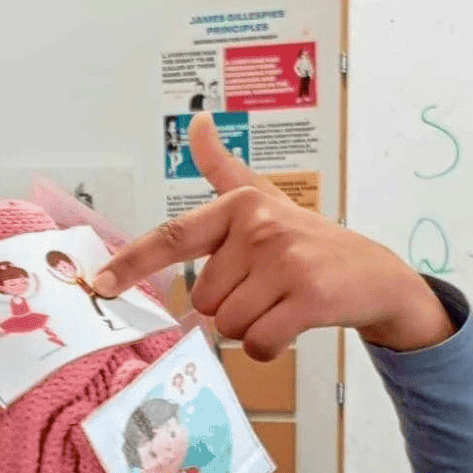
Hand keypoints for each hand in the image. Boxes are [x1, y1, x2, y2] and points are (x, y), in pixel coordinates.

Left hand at [92, 114, 452, 358]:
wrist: (372, 275)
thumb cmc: (308, 243)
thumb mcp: (265, 202)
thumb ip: (225, 169)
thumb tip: (196, 124)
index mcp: (240, 207)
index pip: (174, 236)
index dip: (132, 262)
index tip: (99, 284)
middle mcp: (260, 228)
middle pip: (205, 300)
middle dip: (230, 308)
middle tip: (265, 292)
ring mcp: (285, 262)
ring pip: (230, 325)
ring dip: (251, 329)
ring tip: (281, 306)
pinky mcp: (308, 297)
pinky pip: (259, 343)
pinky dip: (270, 348)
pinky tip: (291, 327)